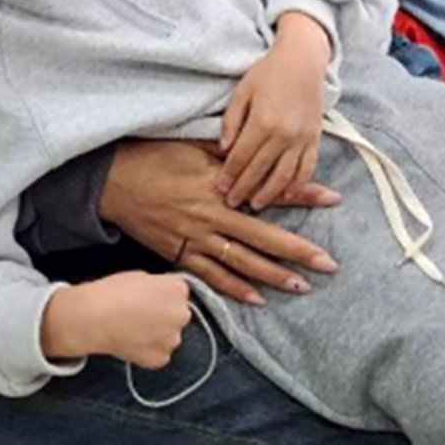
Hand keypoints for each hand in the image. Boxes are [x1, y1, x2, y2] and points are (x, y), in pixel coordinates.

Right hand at [41, 272, 191, 367]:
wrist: (96, 318)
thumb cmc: (113, 292)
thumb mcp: (141, 276)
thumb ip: (159, 286)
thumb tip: (160, 294)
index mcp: (178, 290)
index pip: (179, 292)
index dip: (162, 294)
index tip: (149, 298)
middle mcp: (182, 314)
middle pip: (178, 314)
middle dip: (165, 315)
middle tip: (142, 315)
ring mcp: (173, 339)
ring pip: (170, 336)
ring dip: (158, 334)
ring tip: (134, 330)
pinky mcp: (161, 358)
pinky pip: (159, 353)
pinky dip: (149, 350)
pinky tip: (132, 342)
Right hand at [100, 141, 339, 306]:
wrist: (112, 181)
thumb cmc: (153, 156)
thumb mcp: (193, 146)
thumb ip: (229, 152)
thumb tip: (260, 150)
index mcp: (219, 185)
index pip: (269, 192)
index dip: (302, 195)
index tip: (333, 198)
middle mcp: (212, 216)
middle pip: (263, 237)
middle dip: (298, 252)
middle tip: (328, 264)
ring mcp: (195, 239)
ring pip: (242, 262)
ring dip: (273, 276)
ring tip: (301, 286)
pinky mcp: (179, 255)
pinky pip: (212, 276)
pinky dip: (235, 289)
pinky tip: (257, 299)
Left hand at [219, 12, 329, 210]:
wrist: (303, 60)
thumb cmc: (269, 72)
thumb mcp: (243, 91)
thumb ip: (231, 121)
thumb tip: (223, 149)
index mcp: (262, 121)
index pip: (241, 157)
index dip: (229, 175)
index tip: (219, 189)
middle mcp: (283, 134)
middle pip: (259, 171)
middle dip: (243, 189)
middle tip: (232, 203)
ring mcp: (302, 138)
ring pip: (284, 176)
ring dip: (269, 194)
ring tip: (255, 204)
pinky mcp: (315, 139)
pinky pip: (307, 169)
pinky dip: (297, 185)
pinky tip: (286, 194)